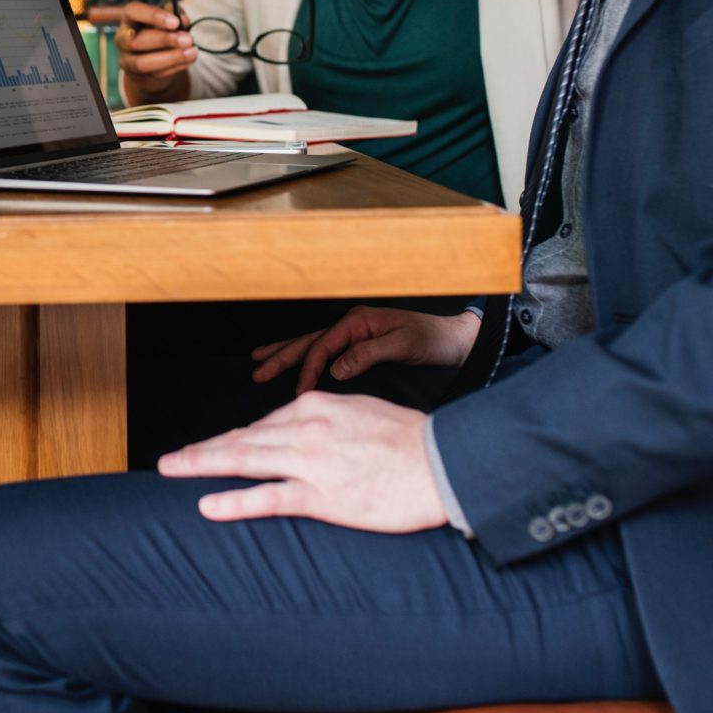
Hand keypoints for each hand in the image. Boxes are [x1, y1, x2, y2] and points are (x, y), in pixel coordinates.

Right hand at [115, 0, 197, 99]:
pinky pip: (154, 74)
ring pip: (142, 63)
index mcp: (129, 19)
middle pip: (135, 41)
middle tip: (188, 39)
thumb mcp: (167, 19)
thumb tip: (183, 20)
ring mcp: (127, 59)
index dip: (153, 16)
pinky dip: (175, 67)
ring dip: (170, 58)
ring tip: (192, 52)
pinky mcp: (136, 76)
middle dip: (164, 40)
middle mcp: (122, 39)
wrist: (153, 57)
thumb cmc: (159, 31)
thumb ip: (175, 15)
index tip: (175, 22)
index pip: (133, 12)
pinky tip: (188, 60)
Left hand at [158, 391, 446, 532]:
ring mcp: (312, 463)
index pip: (262, 426)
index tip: (210, 451)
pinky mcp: (324, 496)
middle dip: (201, 449)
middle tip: (168, 459)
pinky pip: (269, 498)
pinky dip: (234, 501)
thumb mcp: (360, 412)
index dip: (232, 441)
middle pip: (241, 439)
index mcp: (316, 406)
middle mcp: (306, 429)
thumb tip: (298, 425)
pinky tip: (208, 505)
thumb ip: (325, 418)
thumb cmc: (408, 441)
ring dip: (201, 465)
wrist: (443, 464)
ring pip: (244, 460)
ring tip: (171, 471)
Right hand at [252, 306, 480, 394]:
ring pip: (312, 345)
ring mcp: (354, 334)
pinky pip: (324, 351)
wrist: (455, 339)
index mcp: (359, 322)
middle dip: (281, 356)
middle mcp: (352, 325)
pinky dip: (305, 358)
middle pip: (309, 341)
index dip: (308, 368)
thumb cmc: (432, 340)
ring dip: (286, 353)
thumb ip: (368, 354)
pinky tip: (293, 364)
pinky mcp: (359, 345)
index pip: (323, 346)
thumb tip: (336, 368)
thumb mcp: (403, 346)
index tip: (299, 391)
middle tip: (257, 370)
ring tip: (259, 361)